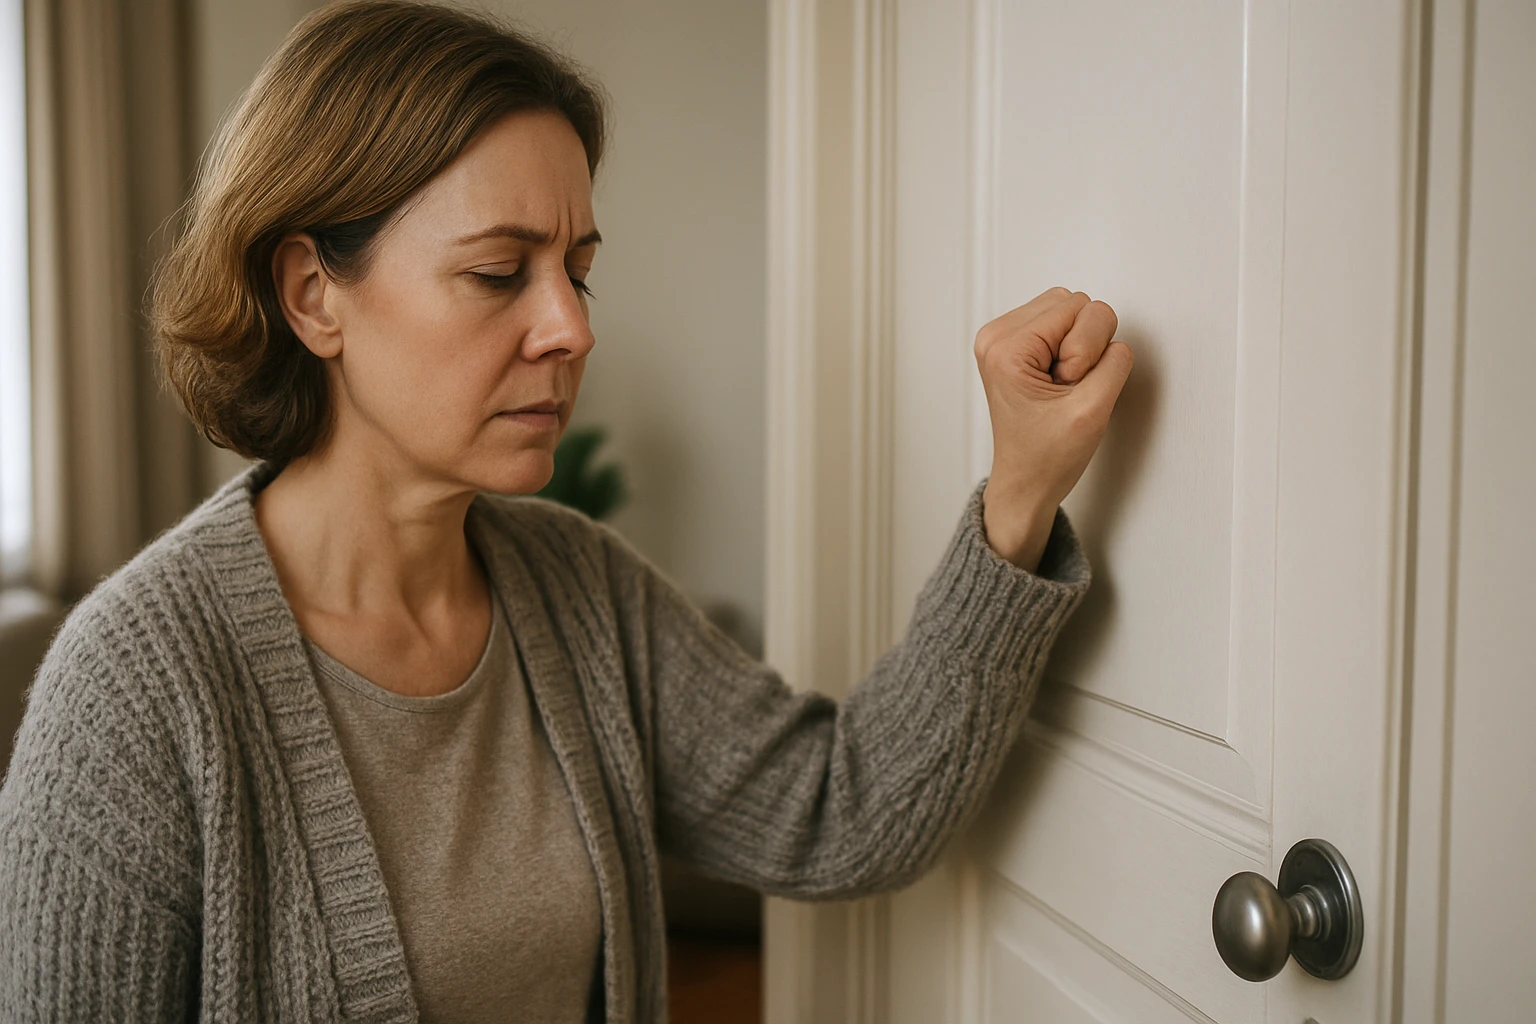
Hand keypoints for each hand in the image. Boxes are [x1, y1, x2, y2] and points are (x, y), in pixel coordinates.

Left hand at [975, 287, 1133, 571]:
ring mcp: (1002, 338)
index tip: (1067, 389)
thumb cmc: (1047, 457)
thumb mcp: (1093, 410)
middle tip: (1066, 389)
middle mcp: (996, 335)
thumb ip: (1114, 361)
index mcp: (1006, 346)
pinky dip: (1071, 349)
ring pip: (1072, 310)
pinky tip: (1056, 382)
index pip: (1082, 307)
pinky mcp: (1015, 344)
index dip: (1089, 351)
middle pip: (1075, 302)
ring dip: (1079, 347)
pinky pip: (1064, 323)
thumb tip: (1115, 336)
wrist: (1026, 483)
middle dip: (1084, 345)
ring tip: (1061, 387)